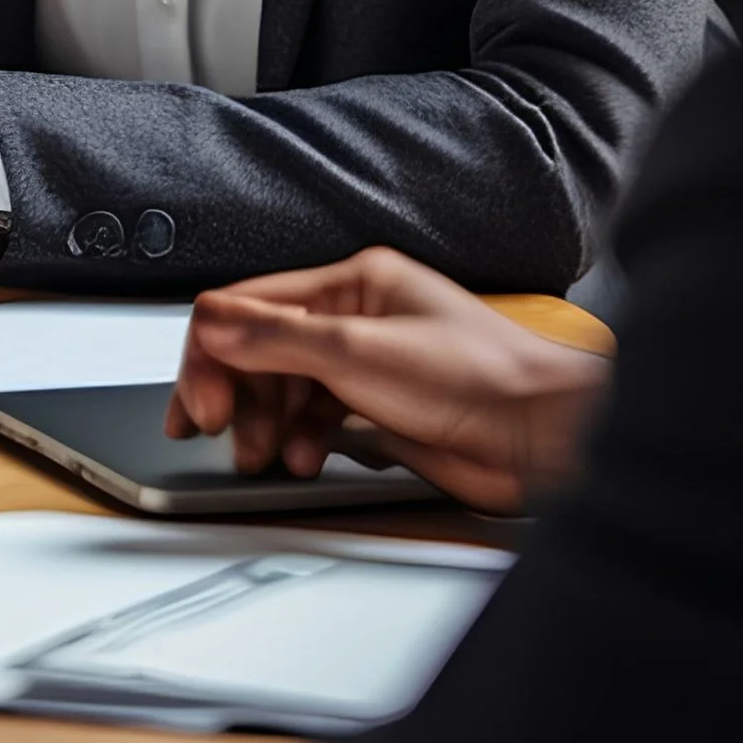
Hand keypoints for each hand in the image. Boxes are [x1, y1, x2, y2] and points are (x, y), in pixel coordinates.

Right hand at [167, 248, 611, 513]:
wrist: (540, 434)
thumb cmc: (479, 377)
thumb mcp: (360, 352)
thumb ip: (278, 339)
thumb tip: (213, 326)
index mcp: (354, 283)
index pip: (251, 306)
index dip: (214, 353)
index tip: (202, 402)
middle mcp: (357, 319)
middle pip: (262, 350)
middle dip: (234, 392)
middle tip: (218, 432)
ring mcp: (368, 366)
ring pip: (286, 389)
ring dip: (265, 422)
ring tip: (262, 454)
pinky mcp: (381, 412)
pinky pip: (317, 420)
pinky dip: (299, 440)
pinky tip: (302, 459)